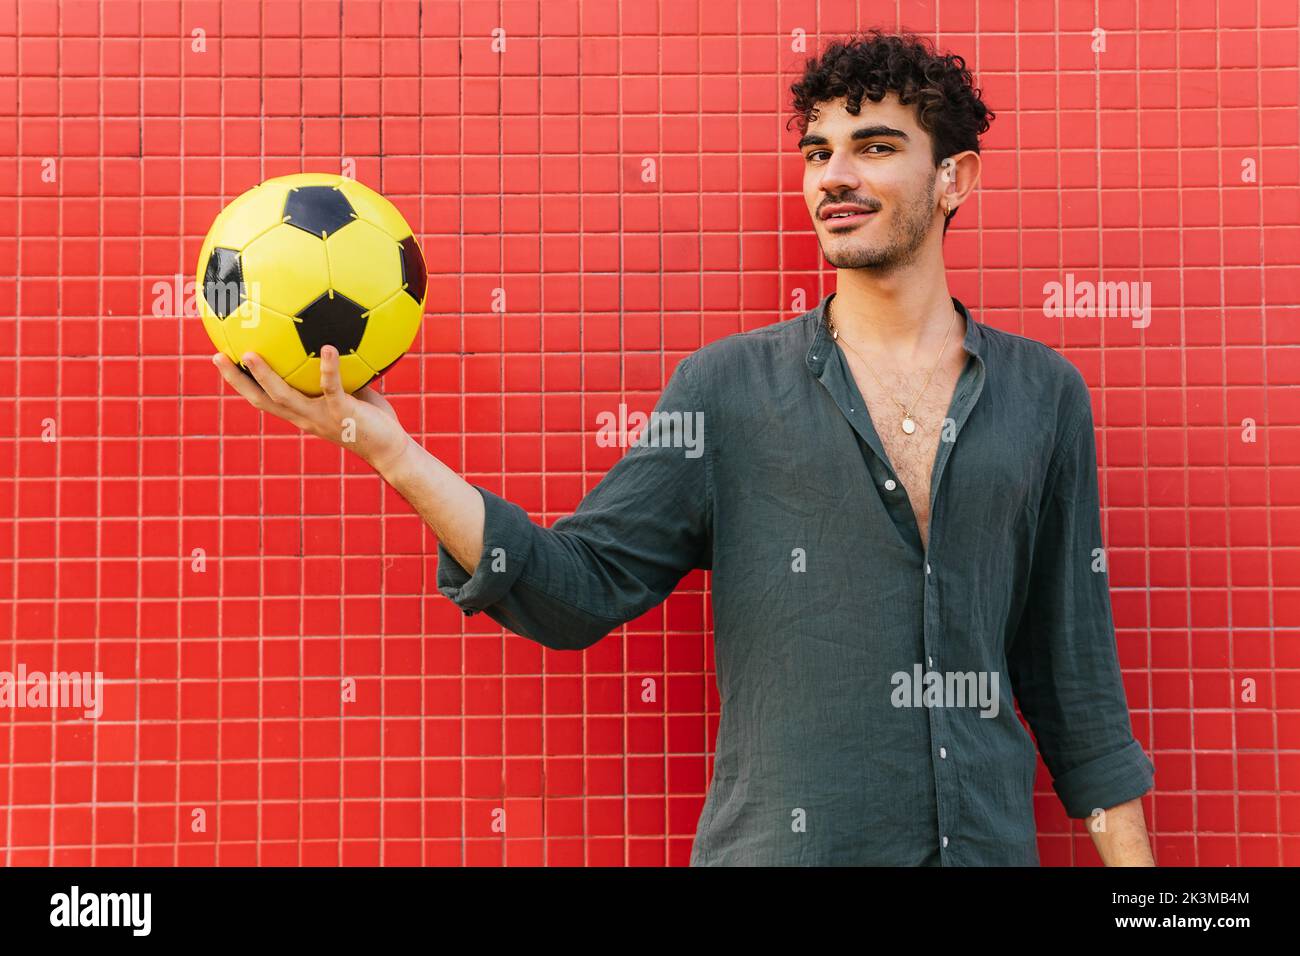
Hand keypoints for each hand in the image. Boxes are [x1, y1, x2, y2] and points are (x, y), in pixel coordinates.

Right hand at [212, 345, 413, 477]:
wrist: (391, 449)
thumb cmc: (372, 421)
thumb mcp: (350, 393)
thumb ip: (335, 374)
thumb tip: (329, 341)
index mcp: (301, 413)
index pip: (263, 398)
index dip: (240, 383)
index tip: (221, 361)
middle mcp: (305, 417)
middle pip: (261, 399)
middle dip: (236, 380)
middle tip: (216, 357)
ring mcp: (321, 416)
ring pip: (284, 397)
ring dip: (265, 376)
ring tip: (249, 354)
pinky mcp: (343, 413)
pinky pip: (332, 387)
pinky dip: (328, 367)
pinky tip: (327, 347)